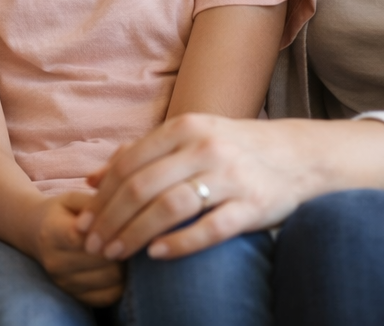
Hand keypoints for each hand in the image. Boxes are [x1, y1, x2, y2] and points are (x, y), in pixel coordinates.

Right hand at [33, 193, 122, 306]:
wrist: (34, 233)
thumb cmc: (60, 212)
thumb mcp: (72, 199)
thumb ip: (94, 204)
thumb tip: (119, 215)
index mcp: (51, 232)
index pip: (82, 238)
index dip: (107, 231)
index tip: (121, 222)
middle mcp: (55, 262)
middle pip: (101, 260)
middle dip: (121, 247)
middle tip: (131, 235)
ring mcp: (64, 282)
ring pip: (110, 279)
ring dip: (124, 265)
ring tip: (125, 250)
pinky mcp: (74, 295)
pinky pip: (109, 296)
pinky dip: (121, 283)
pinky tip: (119, 266)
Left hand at [79, 114, 306, 261]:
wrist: (299, 156)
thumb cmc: (232, 148)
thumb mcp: (189, 138)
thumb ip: (142, 154)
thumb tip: (92, 178)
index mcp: (185, 128)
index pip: (129, 163)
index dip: (102, 196)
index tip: (84, 222)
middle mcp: (206, 148)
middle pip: (142, 186)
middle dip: (111, 219)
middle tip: (93, 244)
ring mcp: (231, 176)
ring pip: (170, 207)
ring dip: (135, 234)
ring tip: (116, 254)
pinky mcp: (254, 205)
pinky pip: (210, 228)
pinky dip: (179, 243)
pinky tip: (156, 255)